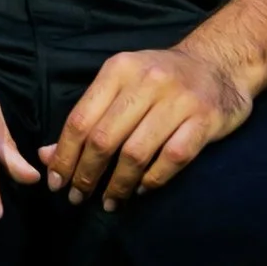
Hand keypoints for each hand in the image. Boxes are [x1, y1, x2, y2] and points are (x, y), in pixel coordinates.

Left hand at [41, 47, 251, 210]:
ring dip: (117, 184)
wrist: (220, 63)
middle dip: (86, 174)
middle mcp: (146, 81)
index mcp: (119, 70)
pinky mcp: (205, 120)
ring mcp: (178, 100)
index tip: (56, 182)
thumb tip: (46, 156)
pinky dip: (152, 180)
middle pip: (104, 138)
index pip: (81, 119)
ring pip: (135, 153)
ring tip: (109, 201)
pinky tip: (141, 189)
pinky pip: (172, 159)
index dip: (64, 156)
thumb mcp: (121, 85)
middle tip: (78, 197)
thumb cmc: (161, 79)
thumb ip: (87, 117)